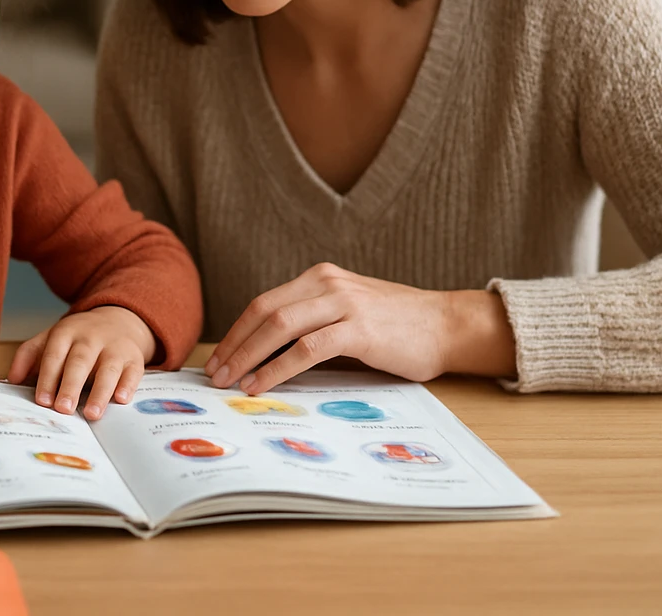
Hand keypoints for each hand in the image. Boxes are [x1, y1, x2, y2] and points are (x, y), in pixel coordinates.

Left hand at [7, 306, 155, 419]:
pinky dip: (128, 385)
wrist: (120, 319)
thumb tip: (12, 378)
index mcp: (66, 333)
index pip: (54, 355)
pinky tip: (121, 399)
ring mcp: (114, 347)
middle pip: (80, 361)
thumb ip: (29, 354)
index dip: (48, 378)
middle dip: (71, 386)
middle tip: (63, 409)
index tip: (42, 400)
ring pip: (108, 368)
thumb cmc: (79, 337)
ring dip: (100, 391)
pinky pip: (133, 371)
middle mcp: (91, 338)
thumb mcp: (52, 337)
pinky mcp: (134, 358)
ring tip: (91, 413)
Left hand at [204, 264, 516, 393]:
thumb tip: (268, 355)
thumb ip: (314, 323)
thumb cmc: (399, 327)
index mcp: (320, 277)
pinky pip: (306, 349)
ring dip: (248, 356)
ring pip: (279, 327)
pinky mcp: (358, 328)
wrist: (447, 325)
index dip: (237, 331)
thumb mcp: (349, 313)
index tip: (219, 357)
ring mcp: (343, 303)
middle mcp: (327, 282)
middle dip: (234, 344)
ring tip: (230, 382)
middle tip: (214, 374)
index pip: (265, 302)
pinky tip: (262, 383)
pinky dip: (277, 367)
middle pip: (264, 311)